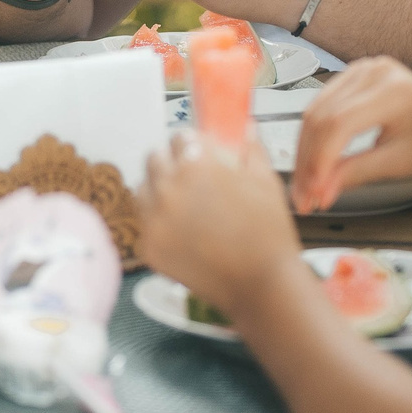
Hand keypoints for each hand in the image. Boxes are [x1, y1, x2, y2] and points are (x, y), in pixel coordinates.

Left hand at [138, 131, 304, 321]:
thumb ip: (251, 150)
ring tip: (183, 204)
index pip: (179, 137)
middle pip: (155, 159)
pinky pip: (145, 223)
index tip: (199, 153)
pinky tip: (181, 231)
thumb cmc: (268, 233)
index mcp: (195, 165)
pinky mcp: (148, 247)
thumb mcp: (266, 182)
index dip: (192, 144)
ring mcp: (153, 219)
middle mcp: (167, 188)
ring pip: (143, 189)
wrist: (260, 284)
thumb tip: (246, 128)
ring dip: (158, 190)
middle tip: (189, 178)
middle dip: (171, 163)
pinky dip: (159, 223)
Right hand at [289, 58, 411, 214]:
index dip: (319, 162)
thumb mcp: (400, 163)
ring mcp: (361, 69)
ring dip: (305, 152)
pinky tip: (313, 164)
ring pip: (315, 112)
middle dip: (308, 162)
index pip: (337, 125)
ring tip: (306, 187)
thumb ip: (357, 173)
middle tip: (304, 198)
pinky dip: (315, 138)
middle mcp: (371, 71)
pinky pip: (322, 106)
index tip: (313, 196)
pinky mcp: (354, 77)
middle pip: (320, 117)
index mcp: (390, 90)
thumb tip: (320, 192)